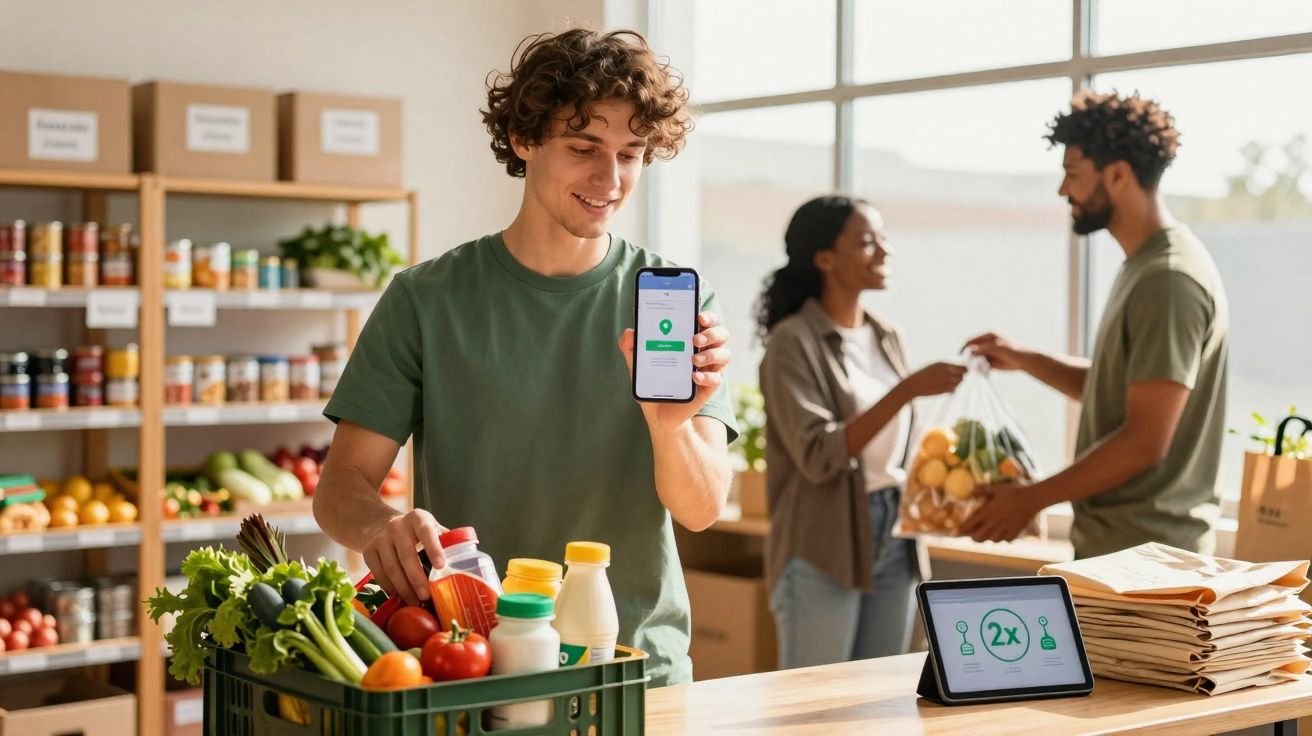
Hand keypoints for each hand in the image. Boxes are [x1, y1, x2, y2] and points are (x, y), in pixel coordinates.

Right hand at [360, 508, 447, 605]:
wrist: (377, 523)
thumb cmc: (413, 531)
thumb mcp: (429, 527)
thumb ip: (445, 540)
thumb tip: (467, 560)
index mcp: (418, 518)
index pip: (426, 532)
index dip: (434, 548)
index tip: (441, 566)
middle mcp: (397, 526)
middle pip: (407, 556)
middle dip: (417, 579)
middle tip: (426, 596)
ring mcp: (380, 538)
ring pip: (391, 568)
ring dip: (403, 588)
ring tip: (414, 601)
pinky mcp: (368, 551)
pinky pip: (379, 573)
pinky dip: (389, 587)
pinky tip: (399, 595)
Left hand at [619, 311, 729, 431]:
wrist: (657, 412)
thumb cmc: (652, 380)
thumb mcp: (637, 363)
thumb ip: (630, 347)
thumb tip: (630, 333)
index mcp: (691, 339)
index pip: (707, 321)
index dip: (708, 316)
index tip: (699, 316)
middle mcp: (705, 351)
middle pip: (721, 334)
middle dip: (712, 333)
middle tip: (694, 339)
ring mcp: (709, 369)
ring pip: (724, 355)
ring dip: (711, 354)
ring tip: (692, 360)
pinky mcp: (709, 387)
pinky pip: (717, 379)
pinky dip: (706, 376)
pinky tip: (693, 377)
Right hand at [899, 362, 965, 398]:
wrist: (912, 385)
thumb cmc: (922, 376)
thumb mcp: (934, 367)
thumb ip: (946, 368)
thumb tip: (959, 371)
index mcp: (943, 364)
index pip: (962, 367)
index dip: (963, 371)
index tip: (960, 374)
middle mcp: (946, 371)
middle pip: (963, 375)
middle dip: (960, 378)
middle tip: (953, 380)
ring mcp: (945, 380)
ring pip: (958, 383)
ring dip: (955, 385)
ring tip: (945, 385)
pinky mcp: (943, 389)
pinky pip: (954, 390)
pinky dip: (951, 390)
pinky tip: (942, 389)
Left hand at [958, 482, 1043, 542]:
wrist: (1032, 499)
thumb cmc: (1013, 492)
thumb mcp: (996, 488)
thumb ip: (982, 490)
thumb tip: (971, 489)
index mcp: (987, 513)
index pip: (969, 525)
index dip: (960, 530)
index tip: (954, 533)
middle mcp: (994, 524)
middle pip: (979, 538)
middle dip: (973, 537)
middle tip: (972, 534)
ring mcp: (1005, 529)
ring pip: (992, 540)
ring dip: (988, 538)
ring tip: (987, 533)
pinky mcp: (1015, 533)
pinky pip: (1005, 540)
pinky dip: (1002, 538)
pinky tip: (1002, 533)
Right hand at [961, 333, 1028, 371]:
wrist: (1023, 360)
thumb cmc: (1012, 351)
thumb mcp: (998, 348)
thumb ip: (985, 348)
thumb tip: (971, 350)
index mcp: (987, 336)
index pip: (971, 341)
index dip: (964, 348)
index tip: (959, 356)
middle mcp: (985, 343)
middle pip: (971, 349)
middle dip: (966, 356)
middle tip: (961, 364)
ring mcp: (987, 352)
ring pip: (974, 357)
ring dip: (970, 363)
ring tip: (966, 369)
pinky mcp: (989, 361)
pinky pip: (979, 364)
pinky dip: (976, 368)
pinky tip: (974, 372)